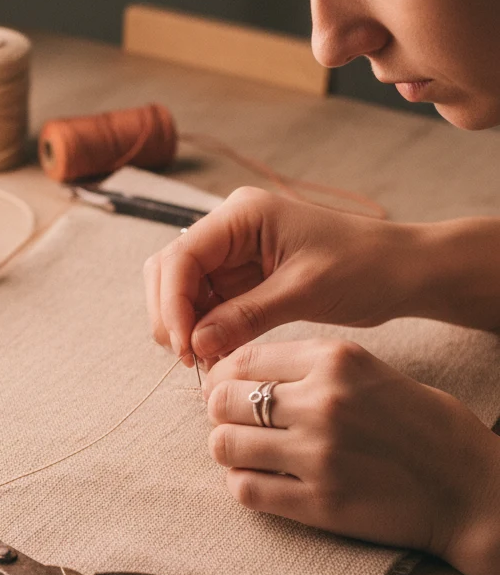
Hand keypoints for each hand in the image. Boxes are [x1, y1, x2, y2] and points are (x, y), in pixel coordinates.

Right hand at [143, 188, 415, 365]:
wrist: (404, 271)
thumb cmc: (365, 268)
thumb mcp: (304, 292)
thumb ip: (244, 317)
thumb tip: (194, 345)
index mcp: (242, 214)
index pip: (182, 257)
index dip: (173, 304)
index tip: (183, 347)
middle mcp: (229, 228)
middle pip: (170, 270)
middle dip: (170, 315)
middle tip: (188, 358)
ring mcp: (232, 252)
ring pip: (180, 289)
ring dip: (183, 325)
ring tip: (202, 360)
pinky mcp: (241, 277)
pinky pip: (204, 304)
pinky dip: (202, 330)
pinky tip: (214, 353)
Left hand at [203, 338, 499, 574]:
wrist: (473, 491)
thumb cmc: (423, 428)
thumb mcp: (373, 373)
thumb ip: (310, 368)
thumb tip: (240, 373)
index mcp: (337, 361)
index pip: (243, 359)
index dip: (223, 376)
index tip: (226, 389)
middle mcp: (323, 402)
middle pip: (223, 400)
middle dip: (220, 413)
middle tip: (235, 423)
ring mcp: (318, 454)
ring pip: (224, 444)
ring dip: (228, 449)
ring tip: (247, 453)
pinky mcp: (318, 502)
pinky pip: (245, 489)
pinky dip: (243, 484)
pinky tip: (262, 480)